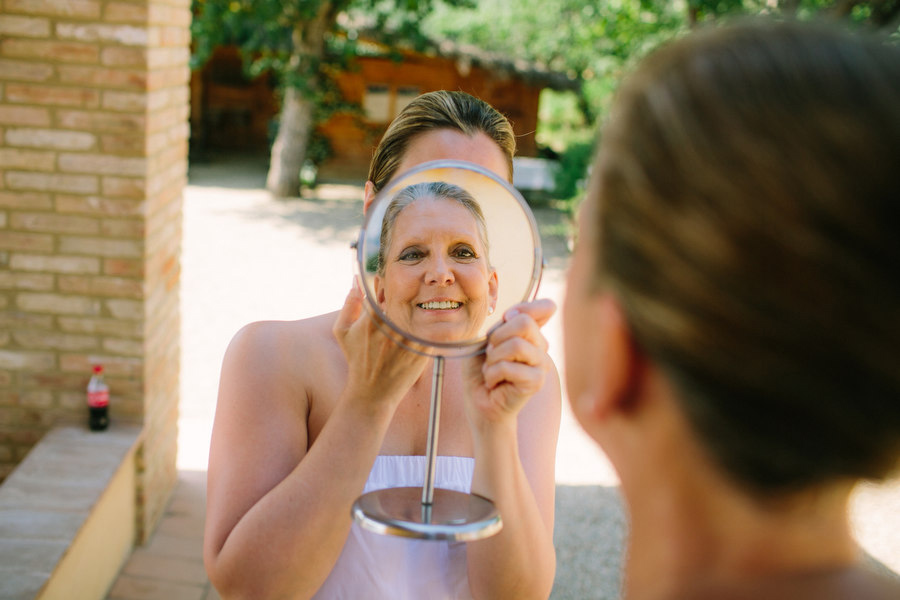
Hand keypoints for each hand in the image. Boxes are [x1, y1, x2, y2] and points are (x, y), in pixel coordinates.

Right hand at [333, 280, 428, 408]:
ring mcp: (407, 340)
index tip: (388, 293)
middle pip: (405, 302)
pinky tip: (420, 332)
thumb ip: (348, 305)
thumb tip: (355, 282)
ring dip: (418, 314)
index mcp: (371, 320)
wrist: (371, 392)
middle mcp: (390, 329)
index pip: (385, 292)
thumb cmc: (356, 360)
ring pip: (419, 316)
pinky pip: (429, 331)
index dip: (388, 289)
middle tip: (401, 307)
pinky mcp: (421, 351)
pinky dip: (427, 329)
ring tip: (409, 323)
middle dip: (404, 301)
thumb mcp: (343, 332)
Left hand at [464, 299, 555, 427]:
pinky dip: (492, 374)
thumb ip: (504, 323)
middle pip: (525, 322)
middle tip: (491, 354)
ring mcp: (542, 364)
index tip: (506, 320)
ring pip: (516, 345)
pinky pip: (508, 367)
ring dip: (493, 358)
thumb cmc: (482, 369)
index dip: (522, 308)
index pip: (547, 307)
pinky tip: (493, 383)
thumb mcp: (488, 339)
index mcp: (532, 332)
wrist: (479, 401)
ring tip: (491, 369)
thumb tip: (513, 314)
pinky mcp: (537, 382)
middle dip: (497, 336)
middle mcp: (542, 346)